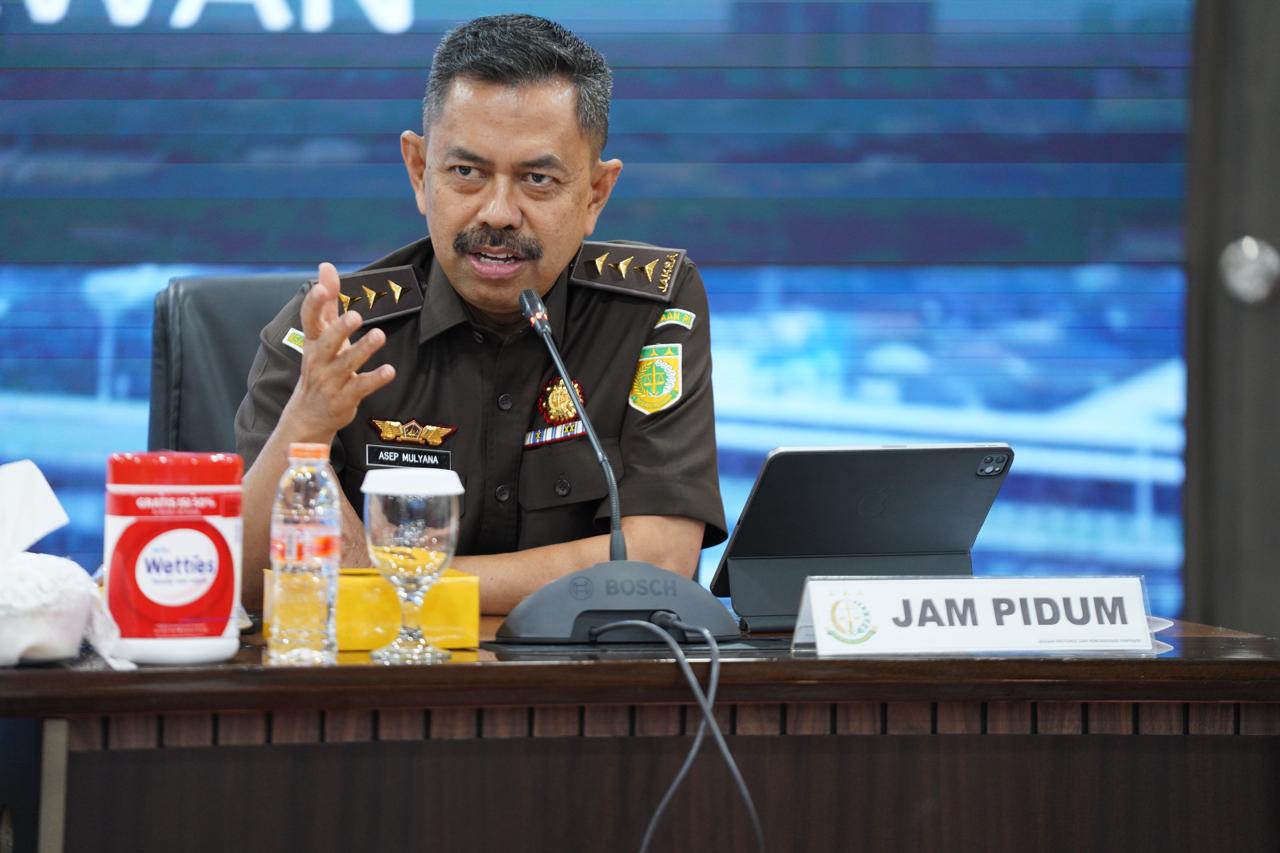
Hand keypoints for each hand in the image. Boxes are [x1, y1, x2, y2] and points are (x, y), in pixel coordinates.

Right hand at [281, 262, 395, 439]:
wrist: (309, 413)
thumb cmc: (320, 365)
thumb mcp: (320, 334)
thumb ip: (327, 301)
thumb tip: (326, 267)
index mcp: (313, 341)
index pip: (310, 319)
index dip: (314, 303)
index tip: (321, 287)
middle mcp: (319, 359)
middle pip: (329, 341)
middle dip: (340, 328)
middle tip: (356, 315)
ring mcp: (331, 380)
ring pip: (347, 363)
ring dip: (363, 350)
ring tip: (378, 335)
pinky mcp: (345, 397)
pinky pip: (362, 386)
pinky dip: (376, 379)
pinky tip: (390, 371)